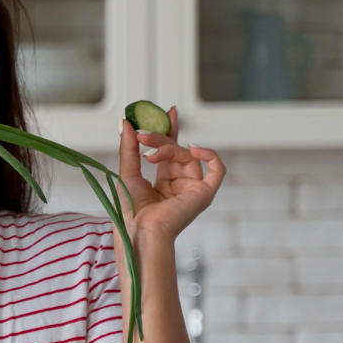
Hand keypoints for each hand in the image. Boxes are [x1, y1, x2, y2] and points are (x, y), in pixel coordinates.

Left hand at [117, 106, 226, 243]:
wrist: (139, 231)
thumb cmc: (131, 212)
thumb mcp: (127, 173)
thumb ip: (128, 148)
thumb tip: (125, 123)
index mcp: (164, 183)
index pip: (170, 150)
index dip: (170, 130)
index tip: (167, 111)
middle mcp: (181, 185)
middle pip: (177, 150)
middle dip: (160, 137)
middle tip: (142, 133)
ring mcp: (193, 189)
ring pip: (188, 156)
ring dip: (168, 148)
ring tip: (150, 153)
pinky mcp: (204, 193)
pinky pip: (217, 169)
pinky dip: (209, 155)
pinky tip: (192, 149)